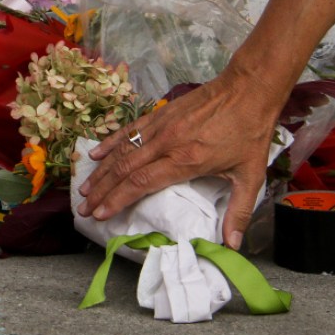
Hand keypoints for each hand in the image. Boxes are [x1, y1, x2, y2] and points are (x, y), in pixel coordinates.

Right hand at [74, 66, 287, 249]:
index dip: (117, 200)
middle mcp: (166, 144)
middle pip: (124, 170)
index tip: (101, 214)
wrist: (247, 90)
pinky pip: (128, 130)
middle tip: (83, 208)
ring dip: (100, 171)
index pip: (141, 183)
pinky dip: (109, 143)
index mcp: (185, 160)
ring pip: (121, 151)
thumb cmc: (249, 133)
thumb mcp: (250, 175)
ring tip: (84, 188)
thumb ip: (239, 212)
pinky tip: (95, 154)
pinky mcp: (158, 115)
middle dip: (101, 191)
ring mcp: (159, 126)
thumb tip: (232, 245)